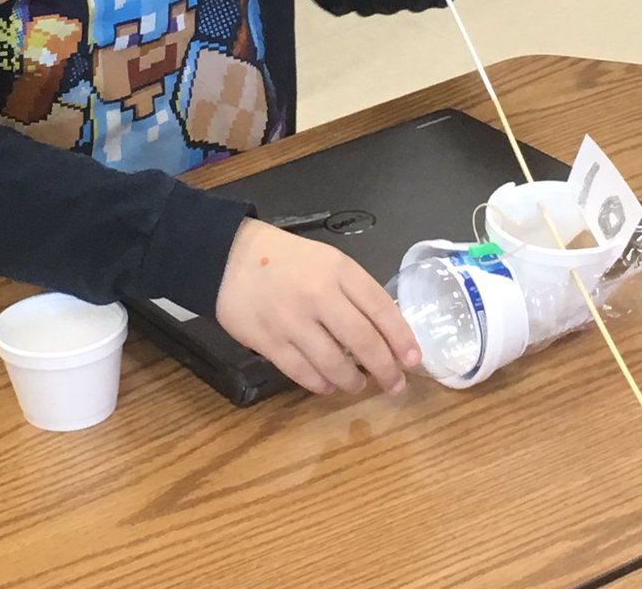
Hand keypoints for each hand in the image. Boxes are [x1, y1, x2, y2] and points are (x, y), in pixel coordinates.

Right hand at [215, 218, 420, 394]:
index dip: (402, 338)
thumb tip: (386, 334)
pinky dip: (321, 384)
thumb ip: (354, 291)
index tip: (414, 360)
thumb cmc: (286, 259)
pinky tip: (328, 385)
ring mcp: (292, 321)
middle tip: (395, 385)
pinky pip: (303, 374)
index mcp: (338, 270)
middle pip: (364, 342)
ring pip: (335, 364)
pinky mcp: (268, 342)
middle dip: (385, 369)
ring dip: (353, 381)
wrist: (228, 256)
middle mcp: (318, 295)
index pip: (381, 308)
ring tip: (357, 385)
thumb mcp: (327, 260)